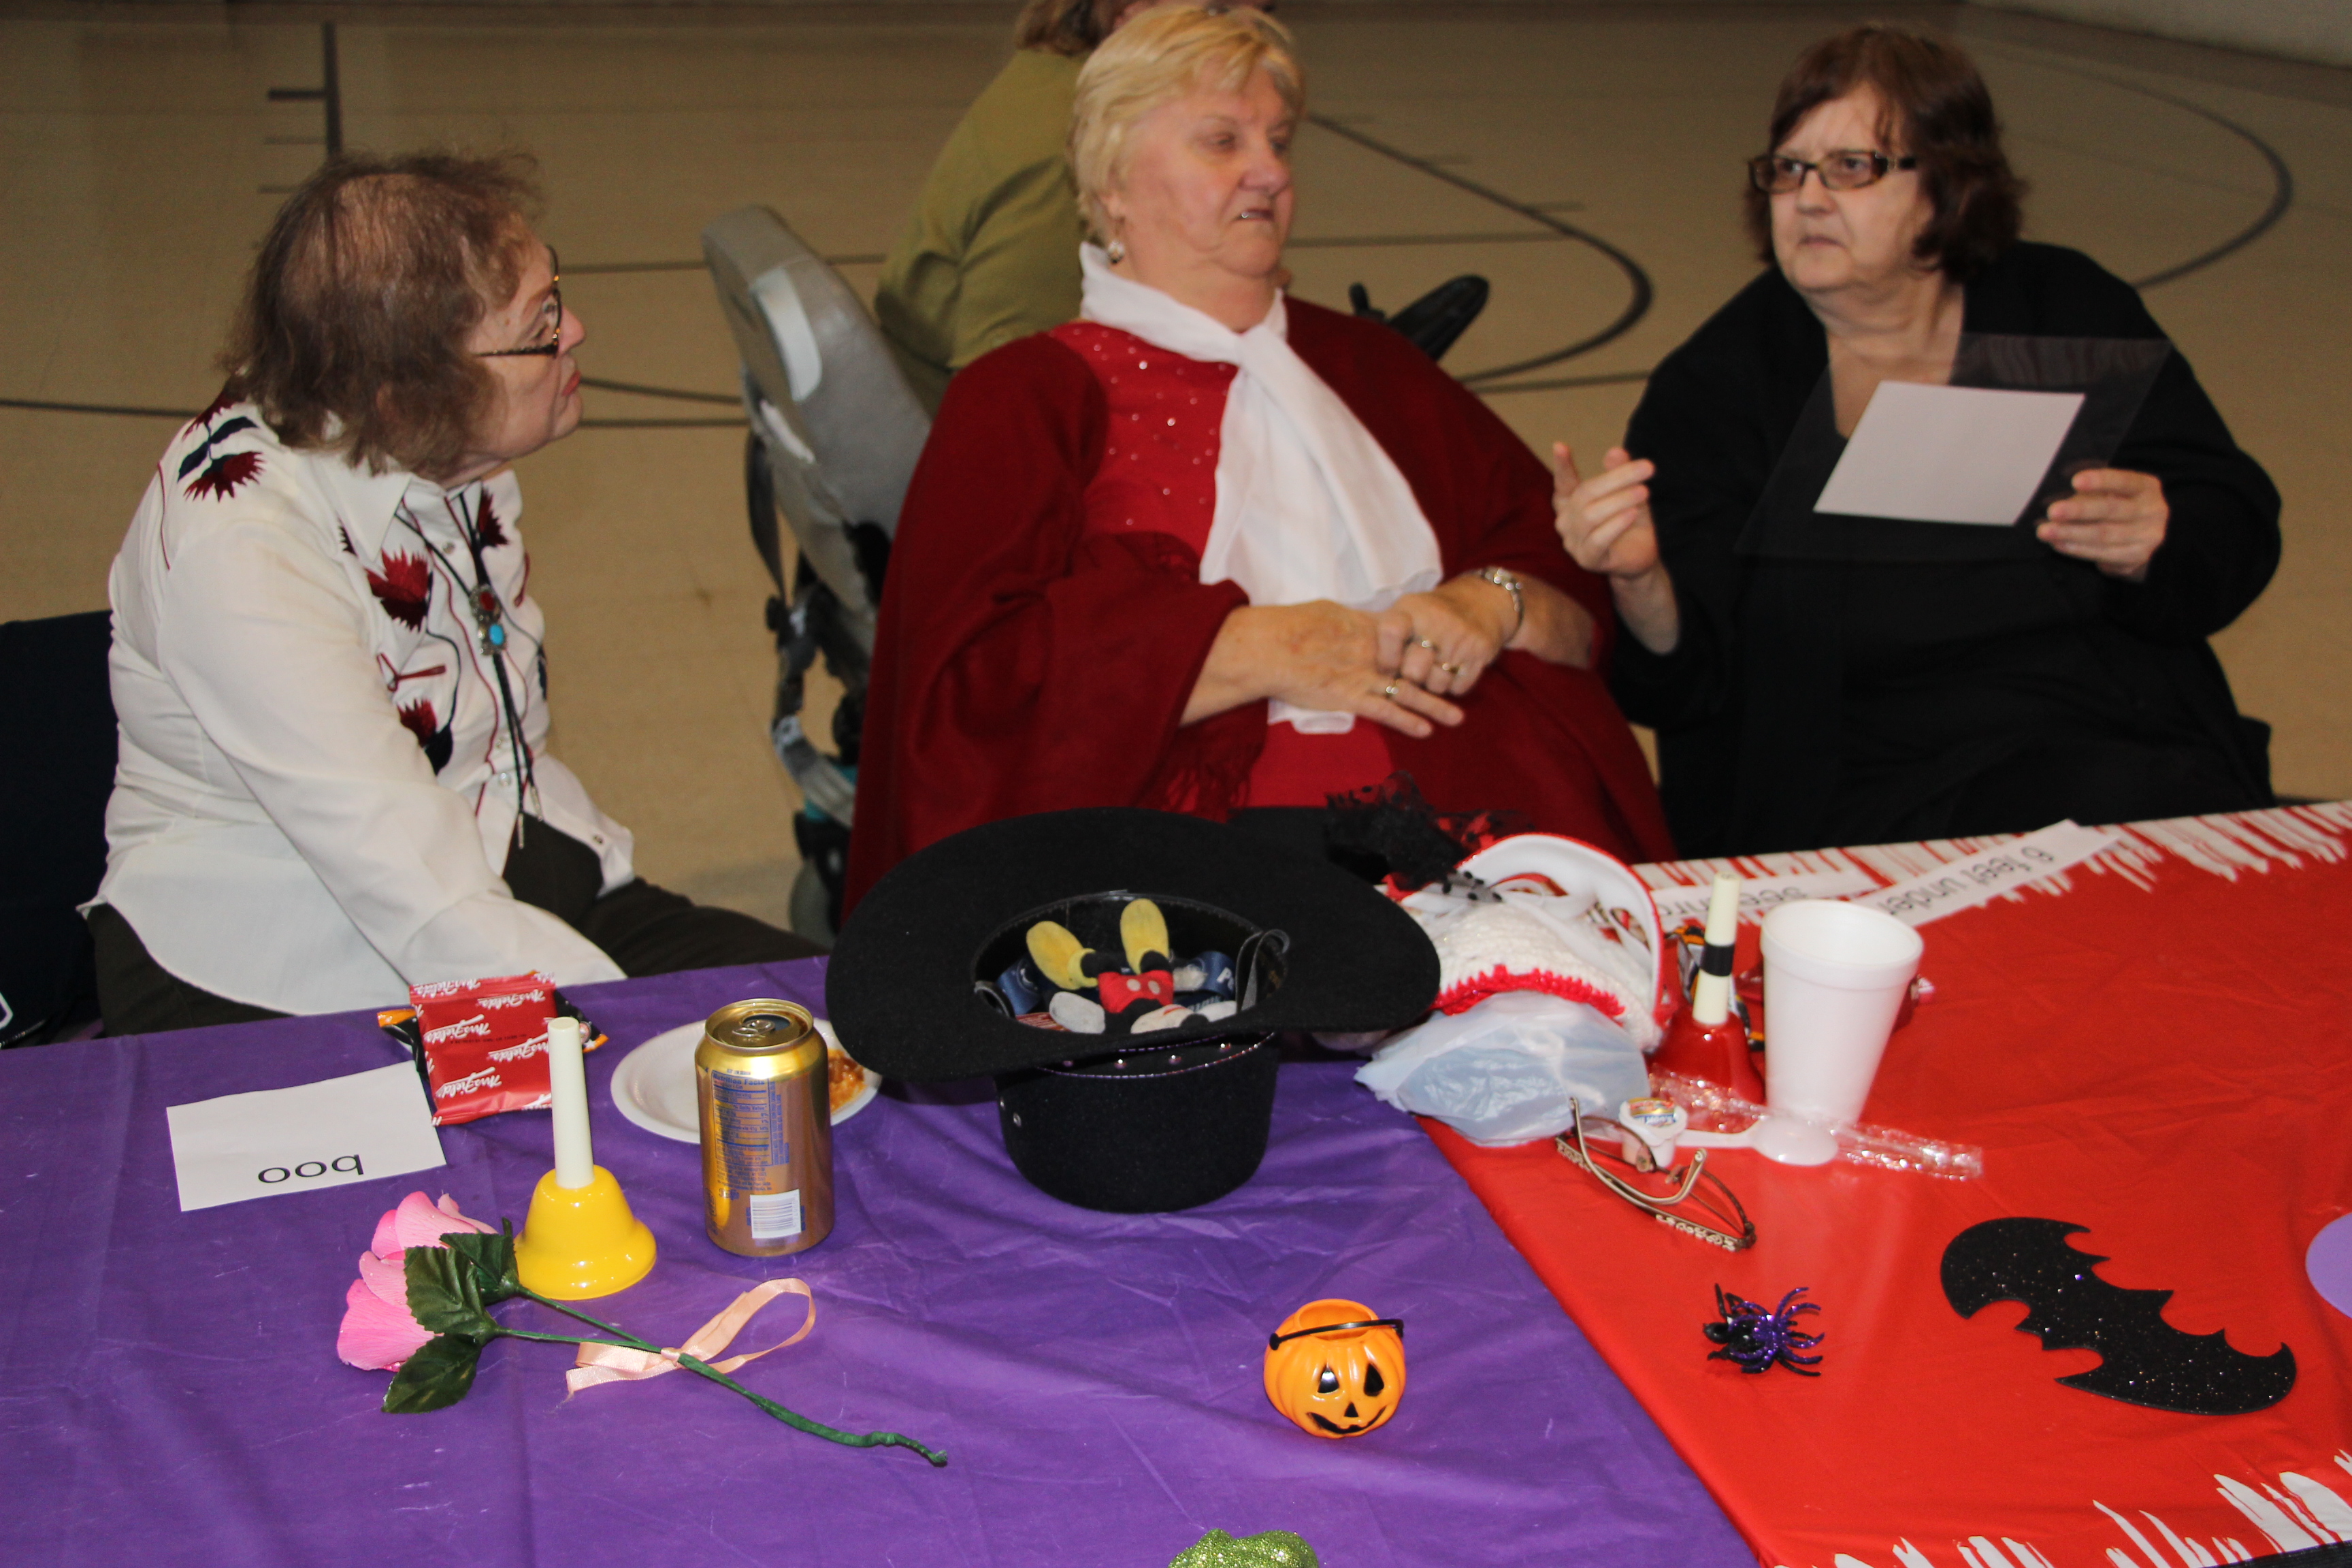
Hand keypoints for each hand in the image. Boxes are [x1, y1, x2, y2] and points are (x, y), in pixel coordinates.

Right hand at [1187, 601, 1463, 736]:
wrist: (1268, 647)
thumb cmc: (1289, 626)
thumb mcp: (1326, 612)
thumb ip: (1348, 620)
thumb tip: (1356, 620)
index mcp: (1366, 626)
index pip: (1406, 635)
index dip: (1425, 646)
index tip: (1441, 652)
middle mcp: (1372, 651)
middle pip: (1416, 665)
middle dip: (1440, 677)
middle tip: (1463, 685)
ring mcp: (1363, 676)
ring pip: (1408, 692)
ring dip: (1434, 706)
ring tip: (1458, 717)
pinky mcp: (1350, 697)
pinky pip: (1385, 711)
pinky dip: (1406, 721)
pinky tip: (1425, 730)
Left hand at [1378, 578, 1513, 696]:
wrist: (1481, 601)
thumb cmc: (1433, 613)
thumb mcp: (1409, 610)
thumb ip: (1386, 633)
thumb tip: (1359, 667)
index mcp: (1412, 609)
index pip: (1390, 633)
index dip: (1386, 659)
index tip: (1388, 668)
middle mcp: (1437, 622)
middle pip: (1414, 672)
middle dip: (1411, 680)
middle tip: (1413, 674)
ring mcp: (1460, 639)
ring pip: (1437, 685)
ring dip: (1433, 684)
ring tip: (1434, 669)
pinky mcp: (1480, 653)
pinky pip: (1458, 688)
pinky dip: (1453, 685)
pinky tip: (1453, 669)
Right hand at [1553, 443, 1660, 580]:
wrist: (1640, 556)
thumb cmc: (1630, 521)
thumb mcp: (1629, 492)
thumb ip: (1619, 473)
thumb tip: (1615, 452)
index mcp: (1571, 502)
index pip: (1564, 482)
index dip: (1562, 466)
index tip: (1560, 446)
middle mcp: (1566, 521)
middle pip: (1585, 493)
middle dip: (1617, 478)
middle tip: (1647, 467)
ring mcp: (1573, 542)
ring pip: (1590, 516)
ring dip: (1620, 500)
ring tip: (1644, 492)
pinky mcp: (1587, 559)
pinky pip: (1597, 540)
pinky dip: (1615, 525)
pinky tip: (1632, 513)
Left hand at [2037, 468, 2166, 580]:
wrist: (2142, 537)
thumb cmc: (2120, 506)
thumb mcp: (2114, 491)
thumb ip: (2093, 491)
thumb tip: (2061, 494)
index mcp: (2147, 487)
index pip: (2125, 481)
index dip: (2100, 481)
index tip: (2075, 481)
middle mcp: (2152, 511)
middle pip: (2112, 510)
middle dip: (2079, 511)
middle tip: (2052, 511)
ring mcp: (2147, 536)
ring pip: (2104, 534)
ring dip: (2070, 533)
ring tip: (2046, 531)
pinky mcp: (2135, 557)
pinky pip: (2103, 554)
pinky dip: (2077, 549)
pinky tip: (2058, 544)